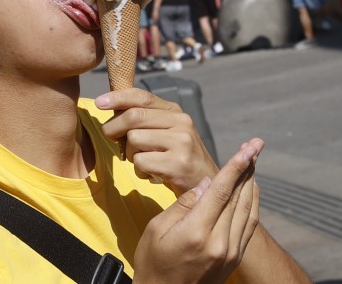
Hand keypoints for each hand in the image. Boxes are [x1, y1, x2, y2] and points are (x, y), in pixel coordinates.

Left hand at [96, 88, 217, 193]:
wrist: (205, 186)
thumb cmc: (176, 157)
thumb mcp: (164, 132)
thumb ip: (143, 118)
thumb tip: (108, 105)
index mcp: (175, 111)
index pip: (141, 96)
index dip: (117, 97)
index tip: (99, 102)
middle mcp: (181, 122)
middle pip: (133, 117)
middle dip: (114, 127)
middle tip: (111, 138)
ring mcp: (182, 142)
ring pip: (134, 139)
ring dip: (130, 154)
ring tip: (145, 162)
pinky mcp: (179, 164)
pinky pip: (140, 161)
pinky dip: (140, 170)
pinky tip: (153, 174)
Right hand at [133, 139, 262, 283]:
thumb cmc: (152, 261)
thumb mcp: (157, 230)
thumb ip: (182, 205)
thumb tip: (204, 184)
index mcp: (198, 232)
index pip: (221, 191)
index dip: (236, 166)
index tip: (248, 147)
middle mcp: (221, 242)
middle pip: (240, 197)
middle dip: (248, 169)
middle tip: (255, 146)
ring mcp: (231, 252)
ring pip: (249, 210)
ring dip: (252, 183)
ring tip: (253, 162)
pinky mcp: (235, 258)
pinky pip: (249, 225)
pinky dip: (252, 204)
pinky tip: (250, 191)